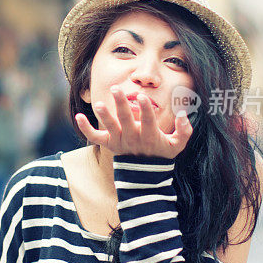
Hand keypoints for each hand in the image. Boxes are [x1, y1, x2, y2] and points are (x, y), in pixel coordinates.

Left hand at [75, 86, 192, 157]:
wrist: (144, 172)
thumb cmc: (161, 152)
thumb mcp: (177, 145)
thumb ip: (184, 131)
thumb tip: (184, 115)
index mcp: (149, 136)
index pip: (148, 121)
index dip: (146, 109)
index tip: (143, 97)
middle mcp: (132, 137)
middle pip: (126, 119)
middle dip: (121, 104)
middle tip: (117, 89)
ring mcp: (119, 140)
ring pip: (110, 127)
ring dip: (104, 115)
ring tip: (98, 104)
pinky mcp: (108, 143)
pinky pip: (95, 137)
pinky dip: (86, 128)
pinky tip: (78, 117)